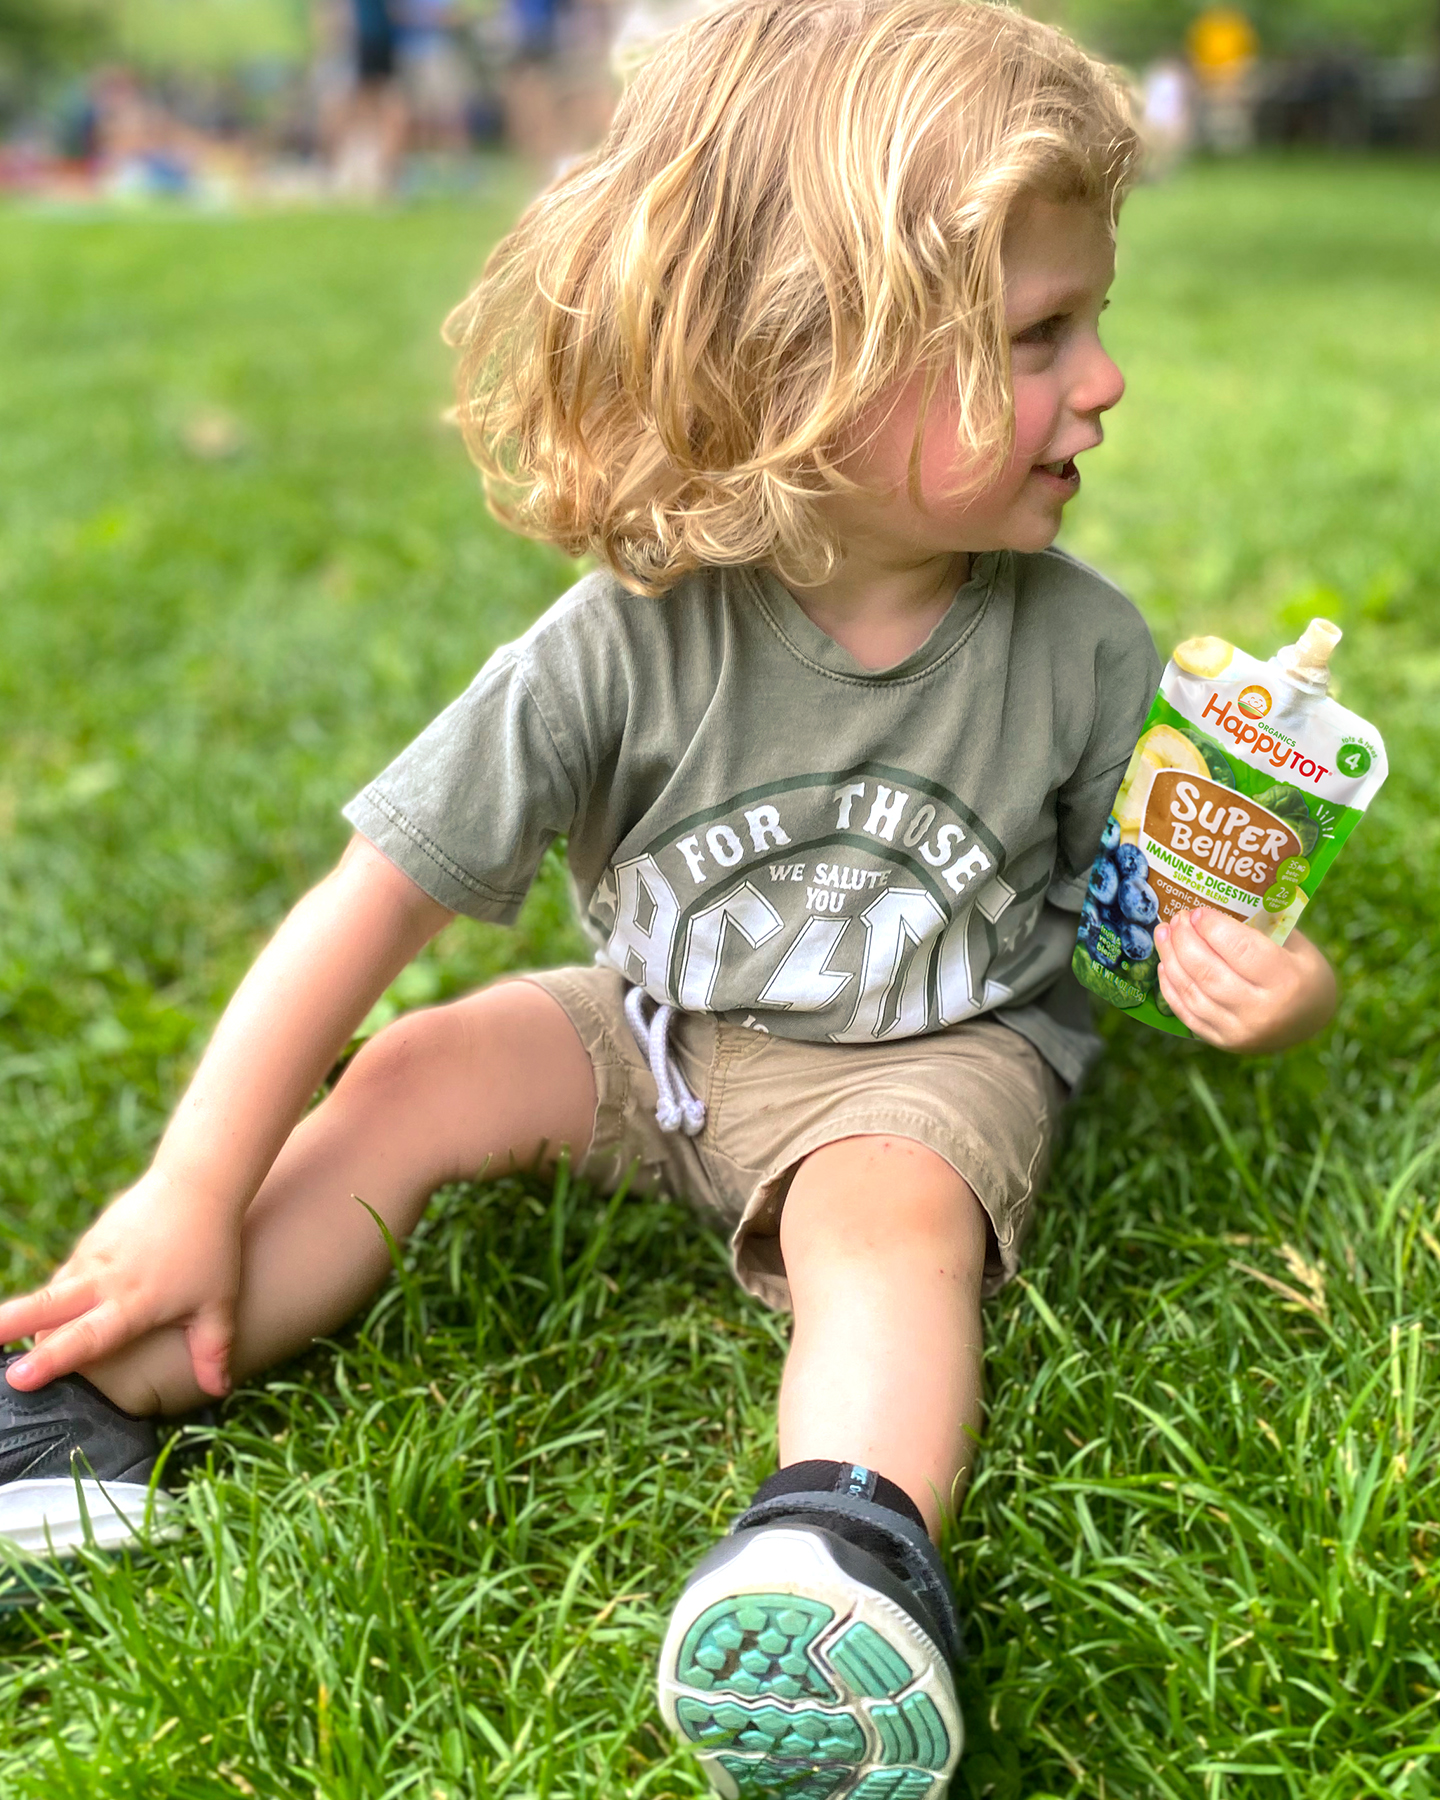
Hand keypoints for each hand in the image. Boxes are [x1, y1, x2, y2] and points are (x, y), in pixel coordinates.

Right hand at [0, 1172, 242, 1396]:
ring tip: (4, 1336)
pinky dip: (55, 1294)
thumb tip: (219, 1391)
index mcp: (132, 1302)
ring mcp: (93, 1256)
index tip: (19, 1378)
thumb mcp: (218, 1303)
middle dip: (9, 1325)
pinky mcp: (91, 1239)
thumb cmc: (212, 1247)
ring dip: (28, 1315)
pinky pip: (66, 1273)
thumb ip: (213, 1350)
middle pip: (47, 1306)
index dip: (52, 1359)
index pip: (85, 1338)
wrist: (199, 1184)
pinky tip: (48, 1312)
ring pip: (52, 1290)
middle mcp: (104, 1280)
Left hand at [1154, 913, 1336, 1052]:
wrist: (1310, 1022)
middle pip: (1209, 972)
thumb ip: (1264, 925)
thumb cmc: (1303, 973)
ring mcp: (1240, 1031)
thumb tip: (1221, 895)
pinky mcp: (1222, 1042)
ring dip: (1170, 959)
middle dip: (1185, 940)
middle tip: (1177, 918)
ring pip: (1192, 992)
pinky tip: (1165, 964)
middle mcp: (1262, 1011)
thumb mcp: (1297, 946)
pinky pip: (1186, 1013)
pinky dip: (1170, 986)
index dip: (1213, 928)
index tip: (1198, 910)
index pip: (1241, 950)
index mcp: (1287, 981)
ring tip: (1164, 933)